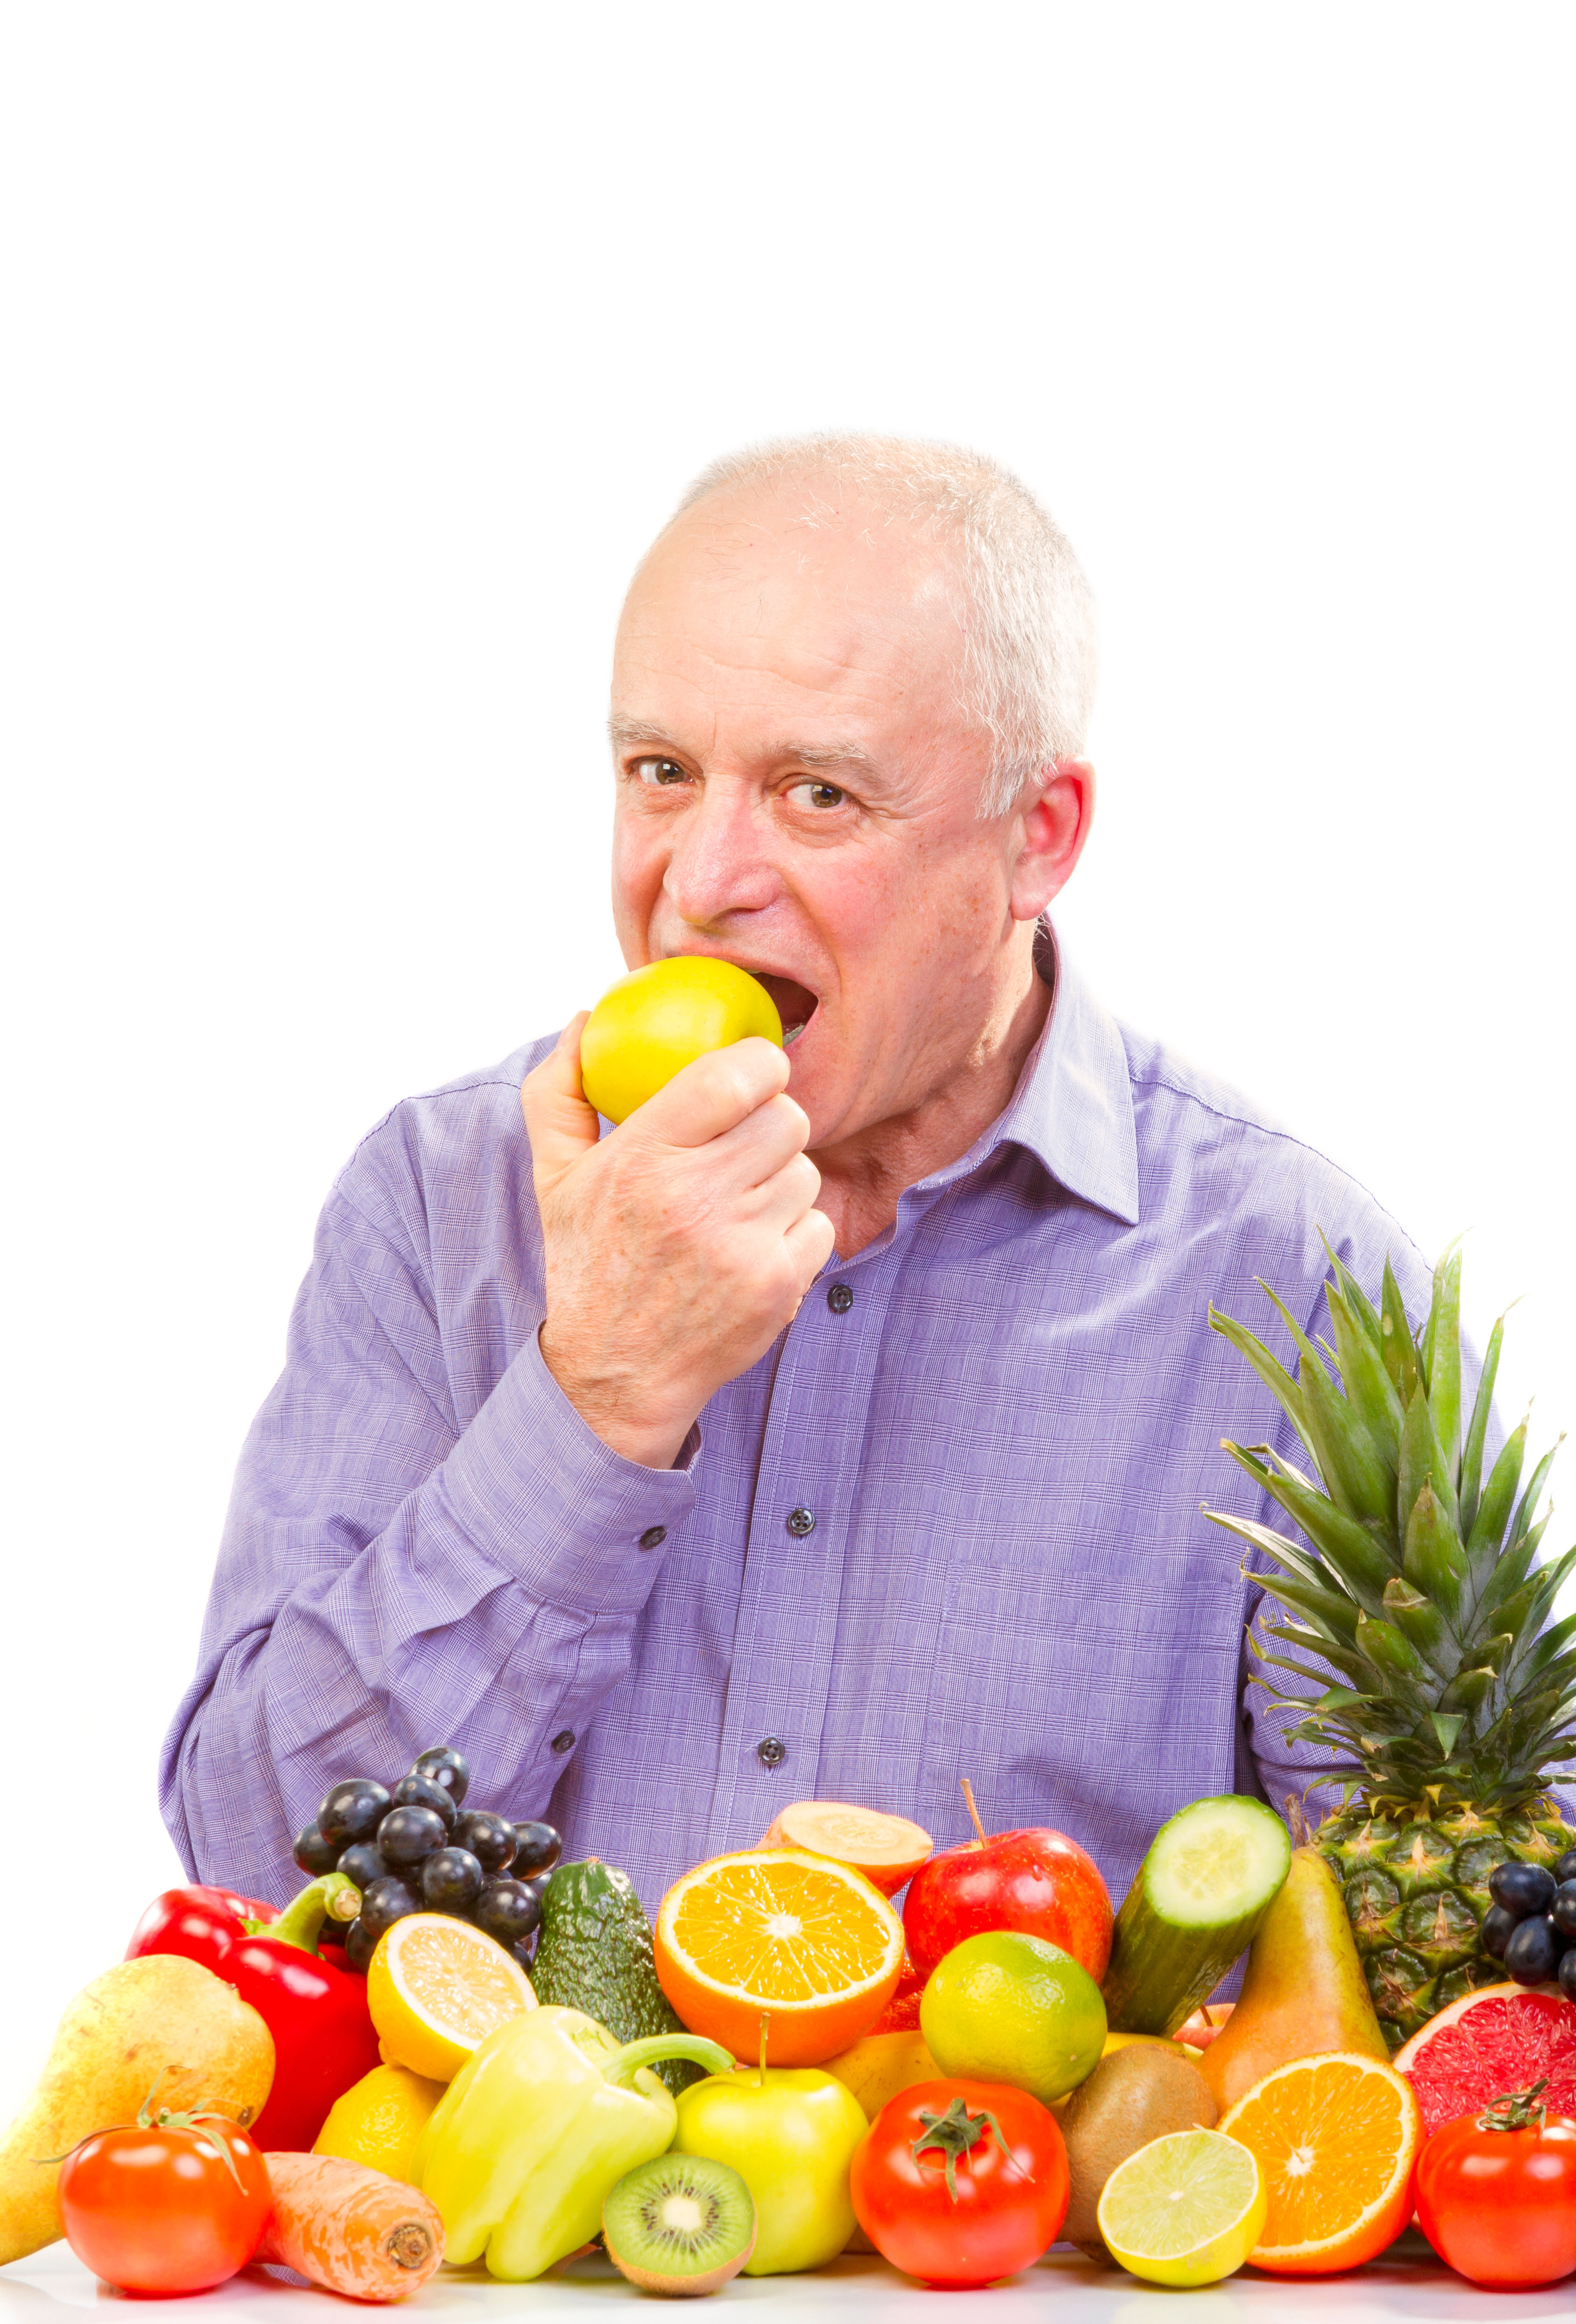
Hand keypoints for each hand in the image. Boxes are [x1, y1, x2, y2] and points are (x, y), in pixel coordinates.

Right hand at [521, 1017, 835, 1466]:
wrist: (615, 1374)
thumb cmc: (588, 1261)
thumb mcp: (554, 1176)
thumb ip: (560, 1090)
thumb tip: (585, 1019)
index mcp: (642, 1158)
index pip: (735, 1076)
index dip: (759, 1065)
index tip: (750, 1077)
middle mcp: (694, 1198)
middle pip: (786, 1117)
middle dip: (770, 1124)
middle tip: (743, 1145)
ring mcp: (741, 1245)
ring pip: (805, 1170)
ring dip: (781, 1181)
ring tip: (738, 1205)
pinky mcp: (776, 1285)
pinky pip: (818, 1226)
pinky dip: (794, 1234)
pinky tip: (753, 1248)